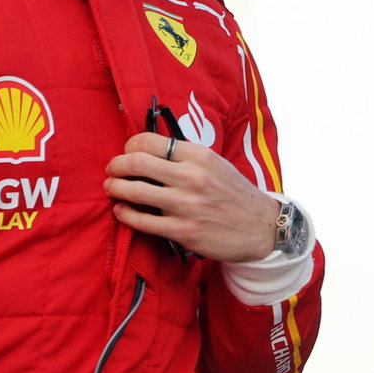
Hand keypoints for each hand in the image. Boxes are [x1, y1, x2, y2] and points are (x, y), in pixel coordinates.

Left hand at [104, 132, 280, 261]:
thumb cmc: (235, 194)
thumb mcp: (215, 164)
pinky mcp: (183, 231)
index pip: (150, 141)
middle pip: (137, 163)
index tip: (127, 152)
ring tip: (111, 188)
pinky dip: (125, 214)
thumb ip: (185, 157)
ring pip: (135, 191)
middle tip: (112, 170)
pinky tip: (122, 211)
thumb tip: (149, 152)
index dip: (130, 146)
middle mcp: (192, 177)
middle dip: (116, 165)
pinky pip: (143, 221)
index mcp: (199, 155)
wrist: (261, 226)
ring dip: (116, 188)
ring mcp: (187, 205)